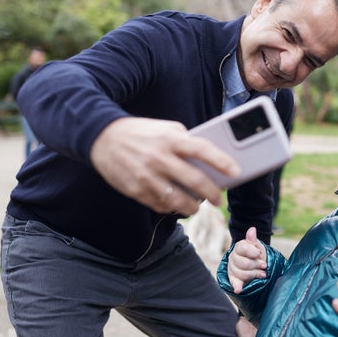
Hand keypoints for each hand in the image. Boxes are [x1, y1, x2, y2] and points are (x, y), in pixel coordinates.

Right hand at [90, 117, 239, 215]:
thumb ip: (185, 141)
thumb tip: (208, 160)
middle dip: (212, 194)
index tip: (236, 172)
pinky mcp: (136, 191)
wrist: (101, 138)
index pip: (202, 150)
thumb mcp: (164, 128)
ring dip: (193, 207)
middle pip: (194, 181)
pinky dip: (172, 208)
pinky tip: (177, 205)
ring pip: (178, 200)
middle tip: (219, 199)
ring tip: (198, 206)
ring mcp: (147, 177)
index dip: (221, 161)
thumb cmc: (141, 132)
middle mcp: (160, 158)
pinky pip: (160, 205)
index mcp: (170, 140)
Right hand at [227, 227, 267, 292]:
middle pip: (243, 263)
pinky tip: (239, 289)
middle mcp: (233, 258)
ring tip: (262, 274)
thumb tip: (252, 230)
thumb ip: (253, 240)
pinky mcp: (234, 279)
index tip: (259, 254)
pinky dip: (236, 286)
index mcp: (238, 248)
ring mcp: (232, 268)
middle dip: (255, 265)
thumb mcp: (257, 246)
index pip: (242, 249)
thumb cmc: (257, 255)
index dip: (252, 252)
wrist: (257, 265)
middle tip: (264, 266)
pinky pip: (234, 283)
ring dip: (254, 274)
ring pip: (241, 273)